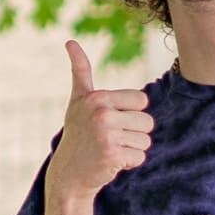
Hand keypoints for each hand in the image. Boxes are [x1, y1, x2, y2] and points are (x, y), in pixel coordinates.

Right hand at [45, 42, 152, 200]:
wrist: (67, 173)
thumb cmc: (77, 133)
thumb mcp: (78, 100)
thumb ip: (80, 71)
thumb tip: (70, 41)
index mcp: (97, 97)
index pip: (141, 101)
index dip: (131, 114)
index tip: (110, 121)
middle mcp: (101, 113)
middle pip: (146, 121)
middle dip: (134, 133)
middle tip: (110, 139)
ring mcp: (106, 135)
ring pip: (145, 140)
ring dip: (132, 148)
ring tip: (110, 150)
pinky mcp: (112, 155)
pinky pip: (140, 156)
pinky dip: (129, 163)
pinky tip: (110, 162)